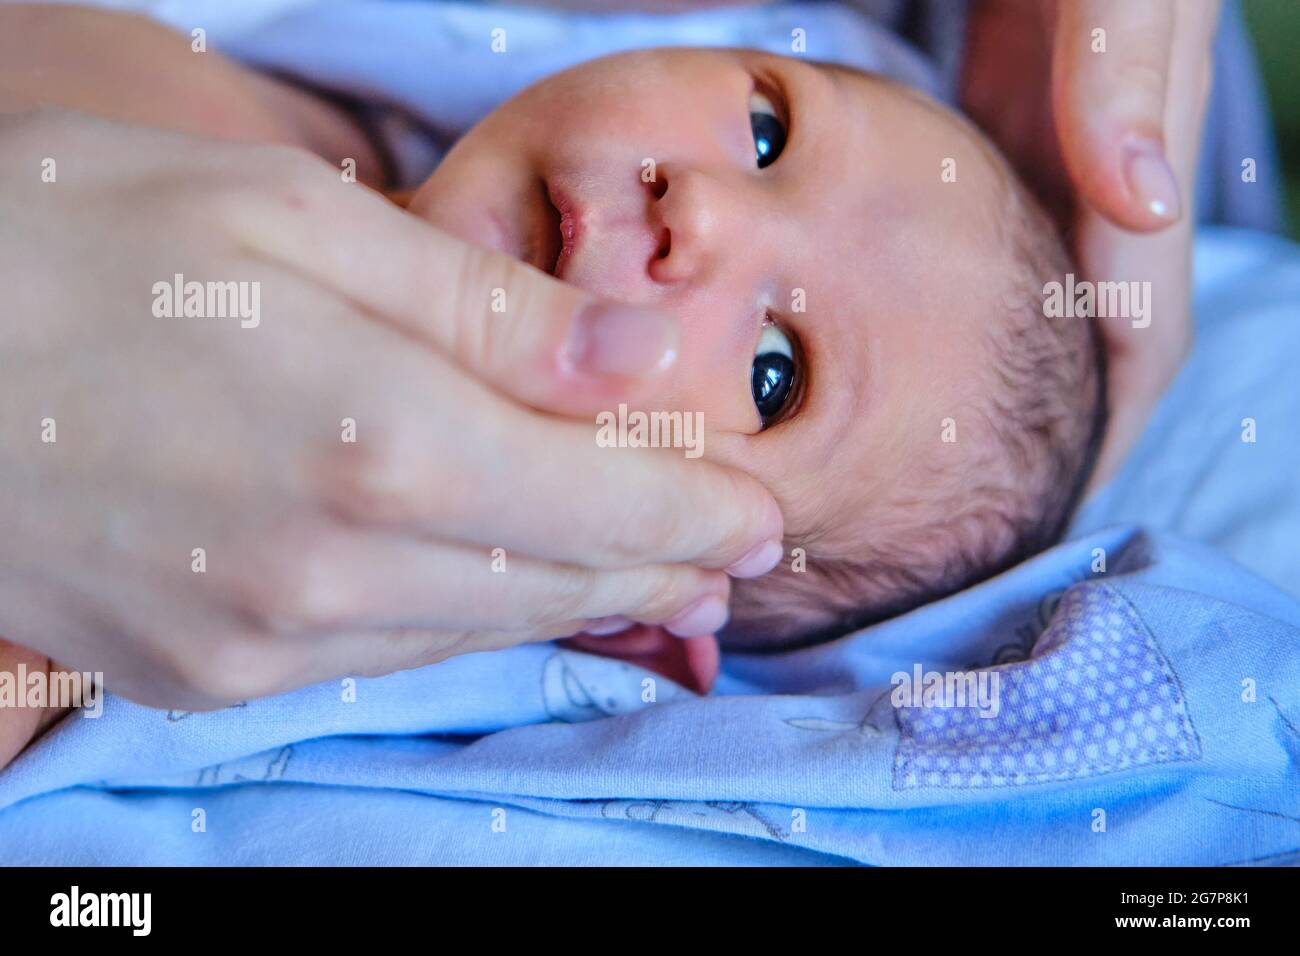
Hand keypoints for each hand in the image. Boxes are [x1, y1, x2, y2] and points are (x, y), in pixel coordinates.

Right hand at [0, 109, 782, 712]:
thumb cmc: (63, 246)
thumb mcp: (282, 218)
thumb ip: (475, 306)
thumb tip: (628, 355)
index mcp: (375, 442)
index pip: (600, 504)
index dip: (695, 514)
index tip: (759, 517)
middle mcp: (331, 572)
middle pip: (554, 583)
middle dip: (656, 564)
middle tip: (726, 550)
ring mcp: (261, 639)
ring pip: (478, 630)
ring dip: (575, 596)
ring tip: (647, 569)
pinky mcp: (204, 672)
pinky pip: (385, 653)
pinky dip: (468, 618)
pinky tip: (499, 580)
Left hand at [963, 0, 1218, 483]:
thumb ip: (1126, 64)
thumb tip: (1141, 196)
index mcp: (1134, 166)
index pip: (1142, 330)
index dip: (1107, 426)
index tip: (1053, 512)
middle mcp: (1093, 183)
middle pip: (1080, 340)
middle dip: (1041, 432)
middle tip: (961, 521)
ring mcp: (1038, 166)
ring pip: (1025, 305)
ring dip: (991, 386)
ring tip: (922, 468)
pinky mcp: (986, 137)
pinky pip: (975, 249)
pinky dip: (937, 309)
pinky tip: (880, 352)